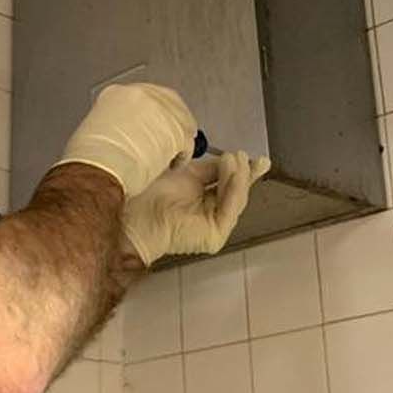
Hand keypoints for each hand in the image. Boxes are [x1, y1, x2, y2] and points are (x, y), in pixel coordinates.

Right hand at [54, 83, 196, 198]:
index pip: (145, 96)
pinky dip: (183, 155)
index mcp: (117, 94)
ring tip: (173, 154)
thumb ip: (116, 124)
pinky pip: (187, 141)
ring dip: (179, 138)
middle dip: (172, 121)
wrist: (98, 169)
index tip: (156, 124)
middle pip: (168, 102)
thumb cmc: (92, 159)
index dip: (154, 113)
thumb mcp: (97, 129)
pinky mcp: (175, 130)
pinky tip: (175, 163)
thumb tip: (127, 134)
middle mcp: (139, 95)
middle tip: (171, 137)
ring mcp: (159, 110)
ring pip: (181, 120)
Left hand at [123, 151, 269, 265]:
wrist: (136, 211)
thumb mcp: (188, 172)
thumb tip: (232, 159)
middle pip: (236, 192)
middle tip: (245, 156)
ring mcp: (214, 227)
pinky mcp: (214, 237)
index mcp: (203, 200)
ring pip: (236, 199)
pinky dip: (234, 189)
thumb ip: (212, 168)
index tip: (257, 158)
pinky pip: (230, 210)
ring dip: (238, 176)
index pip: (228, 184)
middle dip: (245, 173)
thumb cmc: (152, 192)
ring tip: (235, 158)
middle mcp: (210, 214)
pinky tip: (233, 171)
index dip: (243, 171)